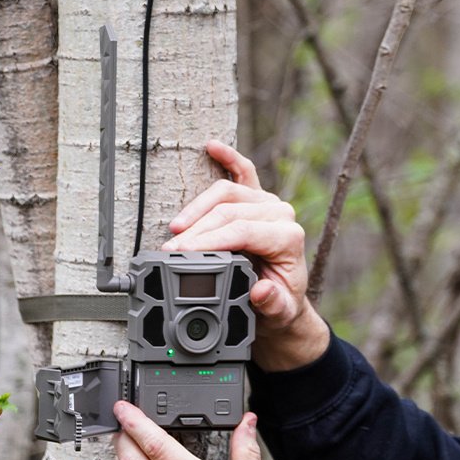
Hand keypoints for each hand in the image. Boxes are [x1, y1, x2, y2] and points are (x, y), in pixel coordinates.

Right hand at [165, 140, 328, 369]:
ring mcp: (267, 202)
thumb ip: (273, 303)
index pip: (243, 230)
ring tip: (176, 228)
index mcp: (289, 237)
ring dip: (197, 208)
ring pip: (227, 193)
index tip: (184, 253)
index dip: (210, 240)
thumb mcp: (279, 313)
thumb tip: (262, 291)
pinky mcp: (258, 197)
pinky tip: (213, 147)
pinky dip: (228, 157)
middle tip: (171, 249)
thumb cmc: (280, 303)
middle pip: (230, 212)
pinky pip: (243, 171)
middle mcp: (280, 213)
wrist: (283, 299)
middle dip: (196, 230)